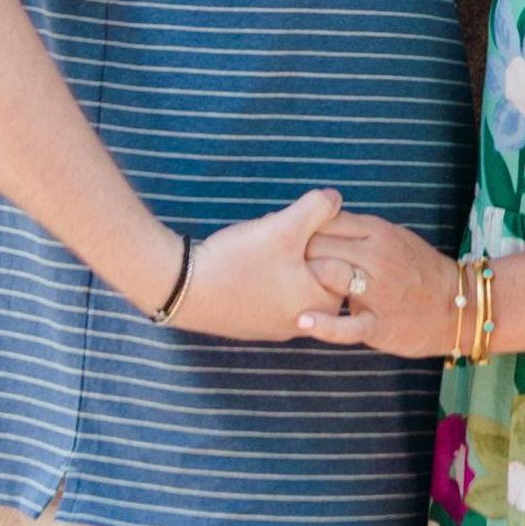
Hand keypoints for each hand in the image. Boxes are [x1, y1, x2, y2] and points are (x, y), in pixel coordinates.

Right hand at [163, 188, 345, 341]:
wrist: (181, 289)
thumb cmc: (237, 261)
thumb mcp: (284, 227)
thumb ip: (317, 208)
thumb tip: (336, 197)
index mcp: (322, 306)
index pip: (342, 263)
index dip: (318, 238)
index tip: (291, 234)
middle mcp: (304, 324)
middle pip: (317, 273)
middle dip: (301, 250)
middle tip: (272, 240)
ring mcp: (276, 328)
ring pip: (292, 282)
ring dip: (281, 262)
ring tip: (255, 249)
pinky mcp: (252, 325)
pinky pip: (270, 295)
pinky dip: (262, 277)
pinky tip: (241, 264)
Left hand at [297, 210, 460, 356]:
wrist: (459, 307)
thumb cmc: (421, 272)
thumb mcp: (395, 238)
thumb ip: (359, 231)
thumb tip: (320, 221)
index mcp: (379, 232)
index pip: (326, 220)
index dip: (302, 230)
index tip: (289, 241)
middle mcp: (377, 257)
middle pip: (320, 245)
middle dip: (297, 255)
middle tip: (282, 267)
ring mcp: (379, 291)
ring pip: (328, 275)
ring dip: (304, 281)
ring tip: (291, 289)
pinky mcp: (380, 325)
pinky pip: (345, 325)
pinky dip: (323, 324)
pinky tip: (303, 320)